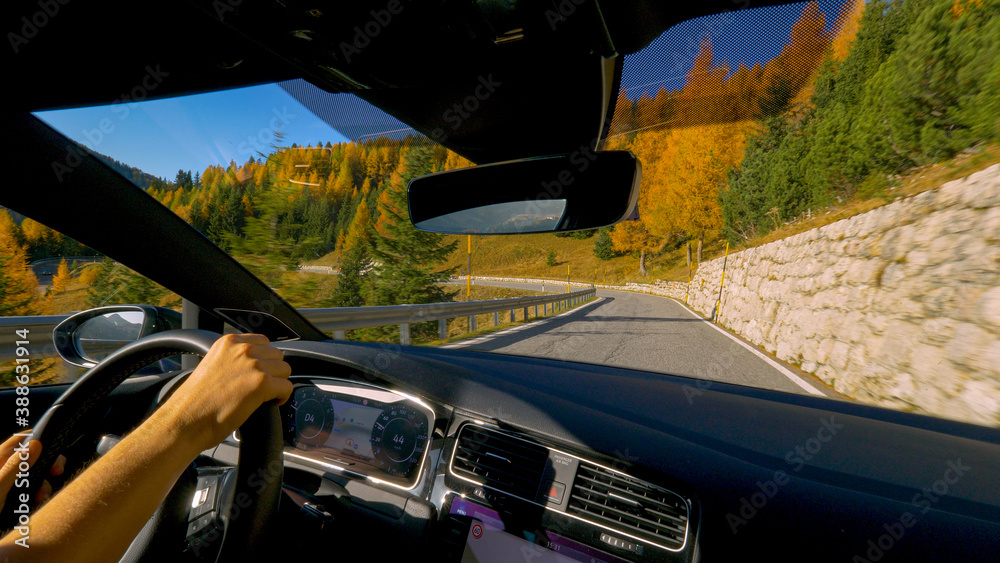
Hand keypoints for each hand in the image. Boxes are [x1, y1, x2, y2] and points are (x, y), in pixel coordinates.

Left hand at [0, 431, 65, 512]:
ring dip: (41, 484)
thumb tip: (35, 444)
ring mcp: (4, 483)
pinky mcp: (6, 497)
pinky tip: (34, 502)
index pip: (19, 440)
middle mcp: (1, 469)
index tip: (53, 448)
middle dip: (45, 464)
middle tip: (57, 472)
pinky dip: (33, 495)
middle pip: (29, 458)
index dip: (38, 439)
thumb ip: (15, 465)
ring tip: (42, 496)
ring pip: (30, 476)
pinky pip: (25, 491)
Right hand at [161, 334, 292, 452]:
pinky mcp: (262, 383)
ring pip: (285, 370)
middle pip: (277, 356)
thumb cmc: (196, 401)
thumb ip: (234, 360)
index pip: (263, 342)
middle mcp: (242, 349)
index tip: (260, 373)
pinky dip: (282, 397)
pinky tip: (270, 403)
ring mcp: (253, 365)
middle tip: (261, 388)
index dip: (265, 360)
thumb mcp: (214, 366)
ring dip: (278, 384)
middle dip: (272, 372)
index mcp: (229, 342)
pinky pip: (287, 387)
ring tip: (264, 397)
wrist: (185, 420)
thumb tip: (254, 365)